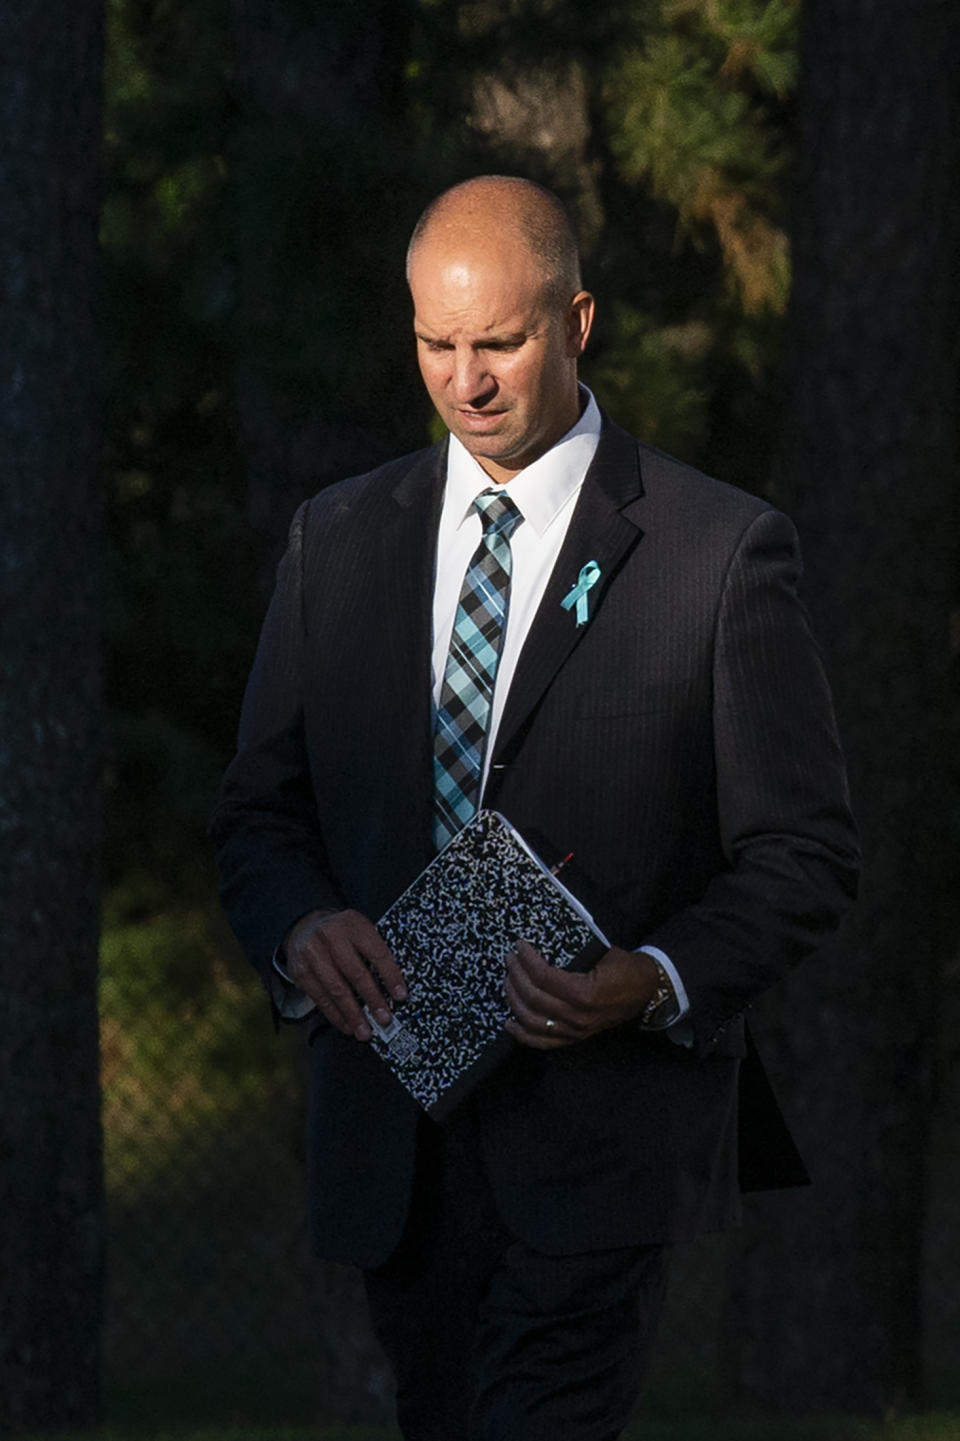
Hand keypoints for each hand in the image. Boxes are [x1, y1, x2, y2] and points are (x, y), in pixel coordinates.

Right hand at [282, 908, 406, 1041]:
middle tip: (384, 1019)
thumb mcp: (359, 930)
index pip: (376, 952)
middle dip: (372, 999)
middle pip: (355, 973)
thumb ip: (374, 950)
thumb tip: (394, 986)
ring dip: (353, 1014)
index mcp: (353, 924)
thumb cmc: (341, 932)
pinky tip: (347, 1026)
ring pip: (336, 989)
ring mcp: (312, 954)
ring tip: (365, 1031)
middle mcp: (330, 936)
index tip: (400, 996)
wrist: (305, 925)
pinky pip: (320, 998)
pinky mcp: (300, 971)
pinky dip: (335, 1015)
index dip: (390, 976)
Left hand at [504, 940, 658, 1049]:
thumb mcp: (602, 952)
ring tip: (508, 981)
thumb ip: (573, 950)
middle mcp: (578, 1016)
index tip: (519, 946)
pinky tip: (509, 1022)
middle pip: (533, 998)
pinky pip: (542, 1042)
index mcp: (585, 993)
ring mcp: (575, 1031)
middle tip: (510, 959)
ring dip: (514, 1000)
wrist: (646, 991)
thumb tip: (540, 943)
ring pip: (532, 1021)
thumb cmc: (624, 967)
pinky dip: (522, 1034)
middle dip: (516, 976)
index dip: (527, 960)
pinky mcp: (574, 1039)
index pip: (544, 977)